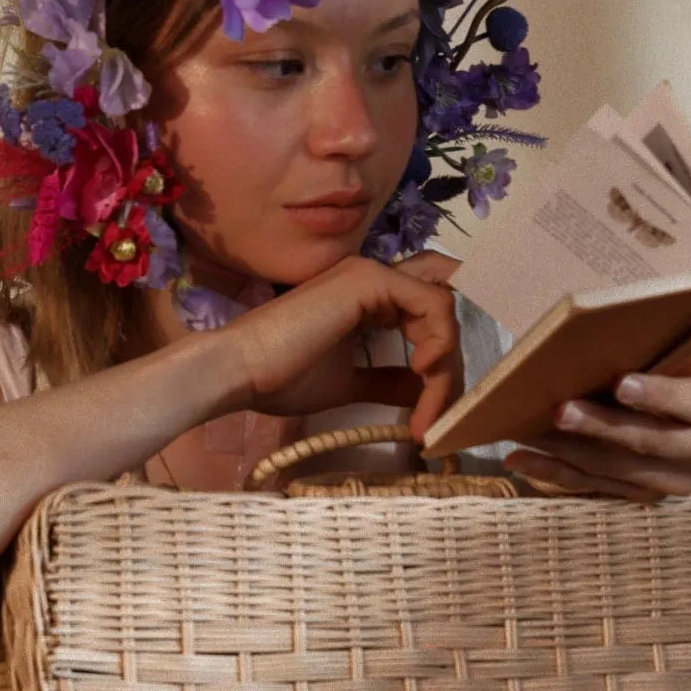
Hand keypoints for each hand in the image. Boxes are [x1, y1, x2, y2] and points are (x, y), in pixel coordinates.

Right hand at [213, 251, 463, 437]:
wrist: (241, 371)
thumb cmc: (282, 378)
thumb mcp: (348, 383)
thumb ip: (386, 381)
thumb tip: (421, 391)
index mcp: (365, 298)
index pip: (424, 312)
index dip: (441, 352)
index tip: (436, 402)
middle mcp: (372, 278)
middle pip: (441, 311)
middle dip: (449, 365)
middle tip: (438, 415)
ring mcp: (372, 274)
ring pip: (442, 309)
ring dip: (446, 364)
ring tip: (429, 408)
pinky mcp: (371, 279)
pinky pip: (433, 303)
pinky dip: (439, 341)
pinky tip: (422, 373)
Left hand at [502, 367, 690, 499]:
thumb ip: (662, 360)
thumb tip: (593, 334)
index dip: (657, 395)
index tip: (623, 383)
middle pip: (645, 442)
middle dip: (599, 427)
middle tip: (560, 411)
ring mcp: (670, 482)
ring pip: (614, 468)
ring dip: (564, 451)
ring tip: (524, 431)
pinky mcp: (642, 499)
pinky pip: (593, 488)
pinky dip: (554, 474)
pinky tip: (520, 460)